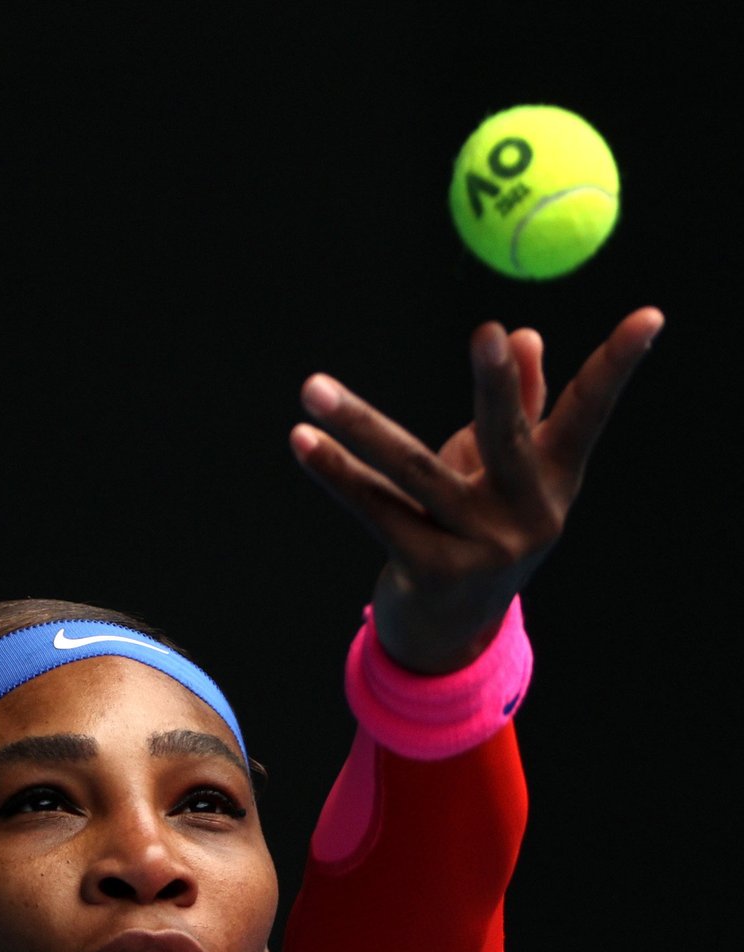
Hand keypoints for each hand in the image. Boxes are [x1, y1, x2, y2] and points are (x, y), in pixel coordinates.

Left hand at [289, 307, 663, 673]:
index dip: (618, 366)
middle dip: (498, 387)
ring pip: (415, 472)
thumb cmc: (477, 530)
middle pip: (508, 438)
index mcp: (554, 479)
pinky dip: (337, 474)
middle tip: (488, 335)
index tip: (652, 316)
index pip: (588, 412)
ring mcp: (483, 549)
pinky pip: (377, 511)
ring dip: (359, 427)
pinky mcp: (433, 572)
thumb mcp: (504, 475)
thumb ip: (517, 409)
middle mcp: (528, 515)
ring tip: (313, 389)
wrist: (449, 632)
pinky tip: (303, 442)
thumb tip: (528, 334)